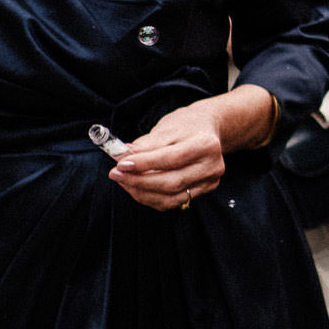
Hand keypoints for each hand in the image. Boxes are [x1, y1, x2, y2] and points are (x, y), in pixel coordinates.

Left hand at [109, 87, 273, 210]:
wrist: (207, 129)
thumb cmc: (187, 125)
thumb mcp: (167, 127)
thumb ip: (146, 144)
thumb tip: (124, 157)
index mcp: (206, 144)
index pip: (172, 158)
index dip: (144, 164)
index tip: (121, 163)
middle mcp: (212, 166)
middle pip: (172, 182)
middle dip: (139, 181)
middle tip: (116, 174)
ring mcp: (210, 181)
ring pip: (171, 198)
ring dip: (142, 192)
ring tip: (124, 180)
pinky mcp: (204, 191)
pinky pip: (173, 202)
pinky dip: (152, 198)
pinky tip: (138, 188)